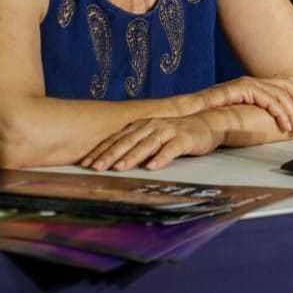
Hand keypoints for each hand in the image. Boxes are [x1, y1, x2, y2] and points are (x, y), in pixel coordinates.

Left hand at [79, 114, 222, 171]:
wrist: (207, 124)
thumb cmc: (175, 134)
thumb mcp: (151, 138)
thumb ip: (134, 146)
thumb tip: (110, 163)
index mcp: (139, 126)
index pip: (115, 139)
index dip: (100, 151)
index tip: (85, 164)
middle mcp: (151, 126)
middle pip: (127, 141)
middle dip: (110, 155)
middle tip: (95, 168)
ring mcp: (167, 130)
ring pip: (146, 144)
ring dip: (132, 156)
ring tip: (119, 168)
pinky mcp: (184, 138)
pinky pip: (170, 149)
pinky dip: (160, 158)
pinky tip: (152, 167)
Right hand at [175, 76, 292, 134]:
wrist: (185, 113)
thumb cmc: (208, 115)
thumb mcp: (237, 112)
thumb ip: (252, 112)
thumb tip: (269, 121)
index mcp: (252, 85)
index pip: (281, 83)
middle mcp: (251, 81)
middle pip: (285, 86)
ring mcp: (246, 84)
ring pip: (278, 95)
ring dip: (292, 112)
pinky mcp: (239, 90)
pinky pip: (266, 100)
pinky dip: (278, 112)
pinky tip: (285, 124)